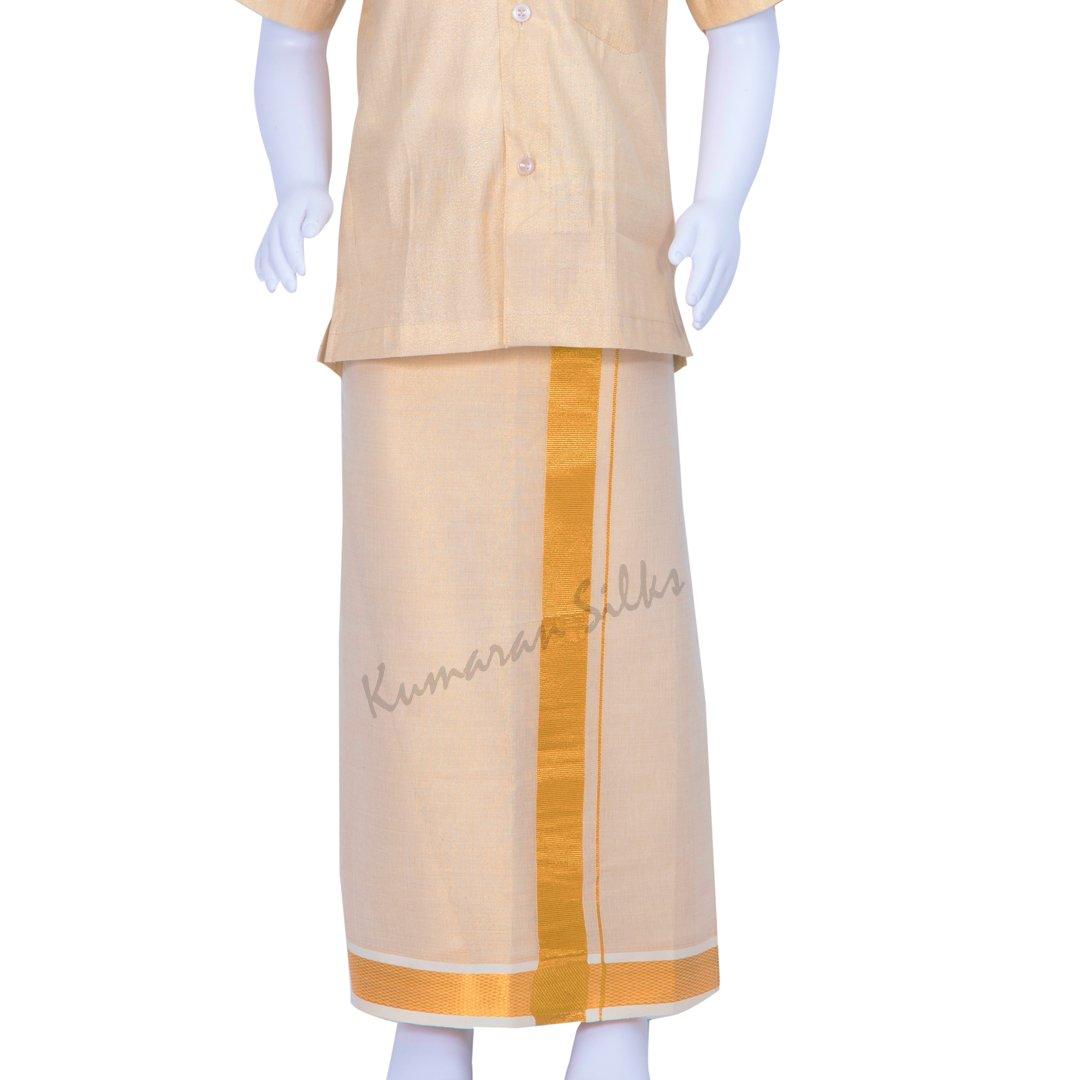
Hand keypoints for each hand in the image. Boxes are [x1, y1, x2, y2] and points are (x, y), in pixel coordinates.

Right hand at [254, 186, 333, 292]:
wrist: (299, 191)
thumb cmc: (314, 201)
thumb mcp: (321, 205)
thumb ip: (316, 218)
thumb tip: (309, 233)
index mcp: (289, 218)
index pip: (290, 240)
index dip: (295, 257)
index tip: (303, 273)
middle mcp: (276, 226)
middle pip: (276, 251)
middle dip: (282, 271)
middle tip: (292, 289)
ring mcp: (270, 232)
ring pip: (266, 253)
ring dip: (268, 272)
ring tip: (272, 290)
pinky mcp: (270, 237)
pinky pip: (261, 251)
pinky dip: (260, 265)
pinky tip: (262, 278)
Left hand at [668, 200, 741, 329]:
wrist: (722, 209)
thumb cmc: (698, 219)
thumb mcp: (687, 224)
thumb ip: (681, 242)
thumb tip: (674, 259)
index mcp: (710, 248)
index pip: (703, 271)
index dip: (697, 287)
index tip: (690, 302)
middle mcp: (723, 258)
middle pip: (713, 285)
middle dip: (704, 305)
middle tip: (696, 322)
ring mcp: (730, 264)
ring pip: (720, 289)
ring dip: (710, 308)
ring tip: (698, 324)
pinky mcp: (732, 267)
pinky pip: (724, 287)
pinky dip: (716, 301)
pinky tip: (708, 314)